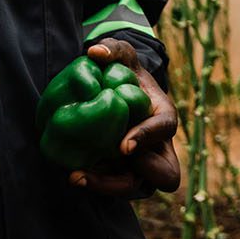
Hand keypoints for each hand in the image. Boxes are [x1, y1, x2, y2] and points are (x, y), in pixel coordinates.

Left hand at [69, 38, 180, 197]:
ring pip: (137, 188)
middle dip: (141, 173)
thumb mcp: (123, 55)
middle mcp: (160, 147)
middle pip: (166, 175)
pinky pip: (115, 188)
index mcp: (165, 117)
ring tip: (77, 176)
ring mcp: (143, 166)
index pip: (164, 130)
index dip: (146, 138)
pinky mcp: (123, 174)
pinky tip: (73, 175)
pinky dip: (96, 184)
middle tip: (108, 164)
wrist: (119, 94)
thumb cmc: (125, 73)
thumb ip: (114, 49)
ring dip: (108, 186)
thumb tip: (95, 53)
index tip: (123, 146)